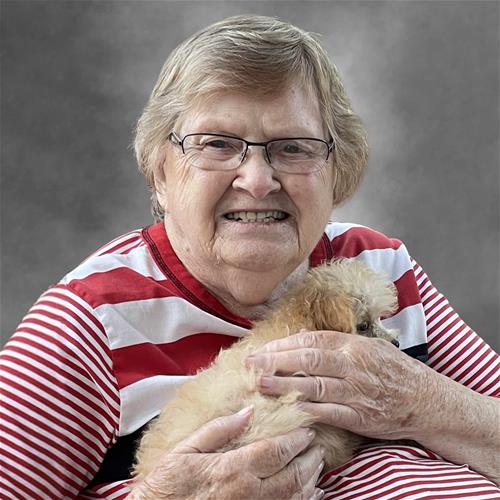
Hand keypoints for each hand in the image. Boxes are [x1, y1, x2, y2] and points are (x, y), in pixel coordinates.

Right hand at [127, 407, 324, 498]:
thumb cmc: (169, 484)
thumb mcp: (186, 449)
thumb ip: (219, 429)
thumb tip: (248, 411)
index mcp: (232, 469)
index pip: (276, 452)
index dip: (296, 440)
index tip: (307, 431)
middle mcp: (248, 494)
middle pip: (293, 476)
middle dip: (310, 459)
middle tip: (317, 446)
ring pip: (295, 497)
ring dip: (311, 480)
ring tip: (317, 465)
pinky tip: (311, 494)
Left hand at [246, 330, 431, 440]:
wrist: (425, 399)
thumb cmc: (393, 369)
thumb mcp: (368, 345)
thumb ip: (336, 341)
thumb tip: (301, 336)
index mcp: (352, 345)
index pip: (311, 339)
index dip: (284, 344)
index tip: (262, 347)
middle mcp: (352, 365)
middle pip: (308, 360)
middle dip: (275, 361)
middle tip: (250, 363)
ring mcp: (355, 391)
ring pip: (314, 386)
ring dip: (284, 385)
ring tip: (260, 384)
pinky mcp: (359, 416)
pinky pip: (328, 413)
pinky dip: (306, 411)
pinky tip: (286, 409)